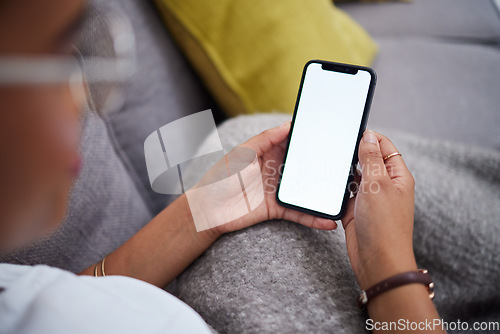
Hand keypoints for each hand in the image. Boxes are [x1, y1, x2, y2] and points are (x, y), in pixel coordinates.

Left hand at [190, 121, 337, 235]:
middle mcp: (276, 170)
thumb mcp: (242, 153)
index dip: (309, 139)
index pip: (293, 143)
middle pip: (304, 166)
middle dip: (323, 165)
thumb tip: (288, 125)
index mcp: (268, 152)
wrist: (208, 211)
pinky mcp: (277, 209)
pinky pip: (299, 213)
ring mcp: (278, 190)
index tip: (328, 134)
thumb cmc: (220, 178)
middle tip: (345, 165)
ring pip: (306, 190)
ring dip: (323, 193)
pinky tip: (328, 221)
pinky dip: (314, 218)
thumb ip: (265, 139)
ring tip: (344, 194)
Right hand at [342, 130, 416, 289]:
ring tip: (331, 166)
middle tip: (337, 148)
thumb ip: (372, 159)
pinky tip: (328, 186)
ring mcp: (370, 199)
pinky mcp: (356, 211)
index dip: (370, 137)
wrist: (377, 261)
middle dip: (353, 154)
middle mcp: (385, 186)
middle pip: (368, 160)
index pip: (385, 147)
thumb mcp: (378, 185)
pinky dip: (337, 189)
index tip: (352, 130)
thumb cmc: (384, 226)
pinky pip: (345, 194)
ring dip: (344, 173)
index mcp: (397, 176)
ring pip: (354, 177)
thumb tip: (368, 137)